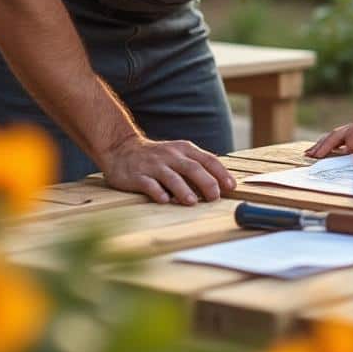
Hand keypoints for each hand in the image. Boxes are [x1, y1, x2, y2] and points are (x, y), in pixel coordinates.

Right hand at [100, 136, 235, 204]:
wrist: (121, 149)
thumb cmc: (157, 157)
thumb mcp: (178, 155)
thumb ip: (197, 167)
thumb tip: (221, 186)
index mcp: (184, 150)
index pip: (208, 160)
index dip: (221, 173)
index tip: (231, 187)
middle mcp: (170, 156)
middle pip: (193, 168)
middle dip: (206, 182)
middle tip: (215, 197)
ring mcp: (154, 165)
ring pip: (172, 177)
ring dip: (183, 189)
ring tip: (192, 202)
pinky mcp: (137, 175)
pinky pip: (149, 184)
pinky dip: (157, 192)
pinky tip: (164, 200)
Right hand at [304, 107, 352, 164]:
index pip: (348, 142)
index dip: (344, 153)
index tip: (337, 164)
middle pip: (335, 135)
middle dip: (322, 146)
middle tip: (309, 156)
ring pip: (335, 135)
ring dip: (323, 143)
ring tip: (310, 152)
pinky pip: (342, 137)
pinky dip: (331, 142)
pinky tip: (326, 147)